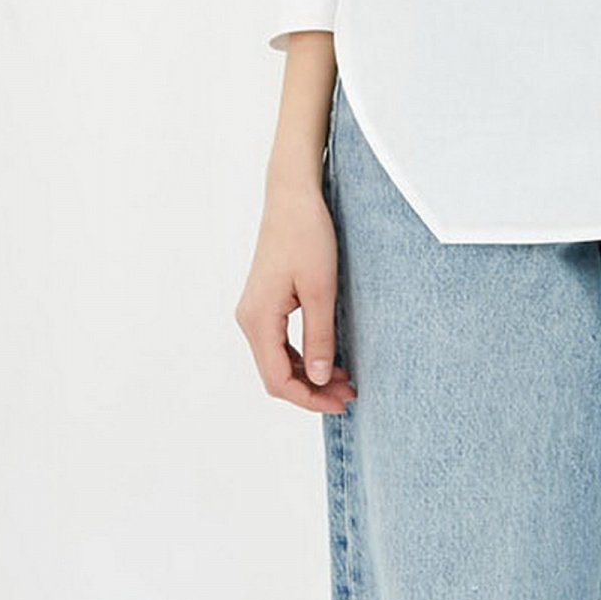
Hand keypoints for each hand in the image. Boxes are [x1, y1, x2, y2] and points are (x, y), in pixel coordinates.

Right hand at [237, 174, 357, 414]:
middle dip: (312, 390)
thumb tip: (316, 378)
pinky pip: (280, 344)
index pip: (277, 379)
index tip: (342, 401)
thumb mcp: (320, 290)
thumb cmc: (307, 235)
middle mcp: (250, 319)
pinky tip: (329, 359)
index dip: (309, 398)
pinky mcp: (265, 304)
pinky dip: (303, 357)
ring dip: (309, 376)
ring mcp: (255, 312)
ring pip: (278, 361)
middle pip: (275, 375)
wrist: (292, 198)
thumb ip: (319, 337)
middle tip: (350, 393)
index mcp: (258, 319)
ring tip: (345, 379)